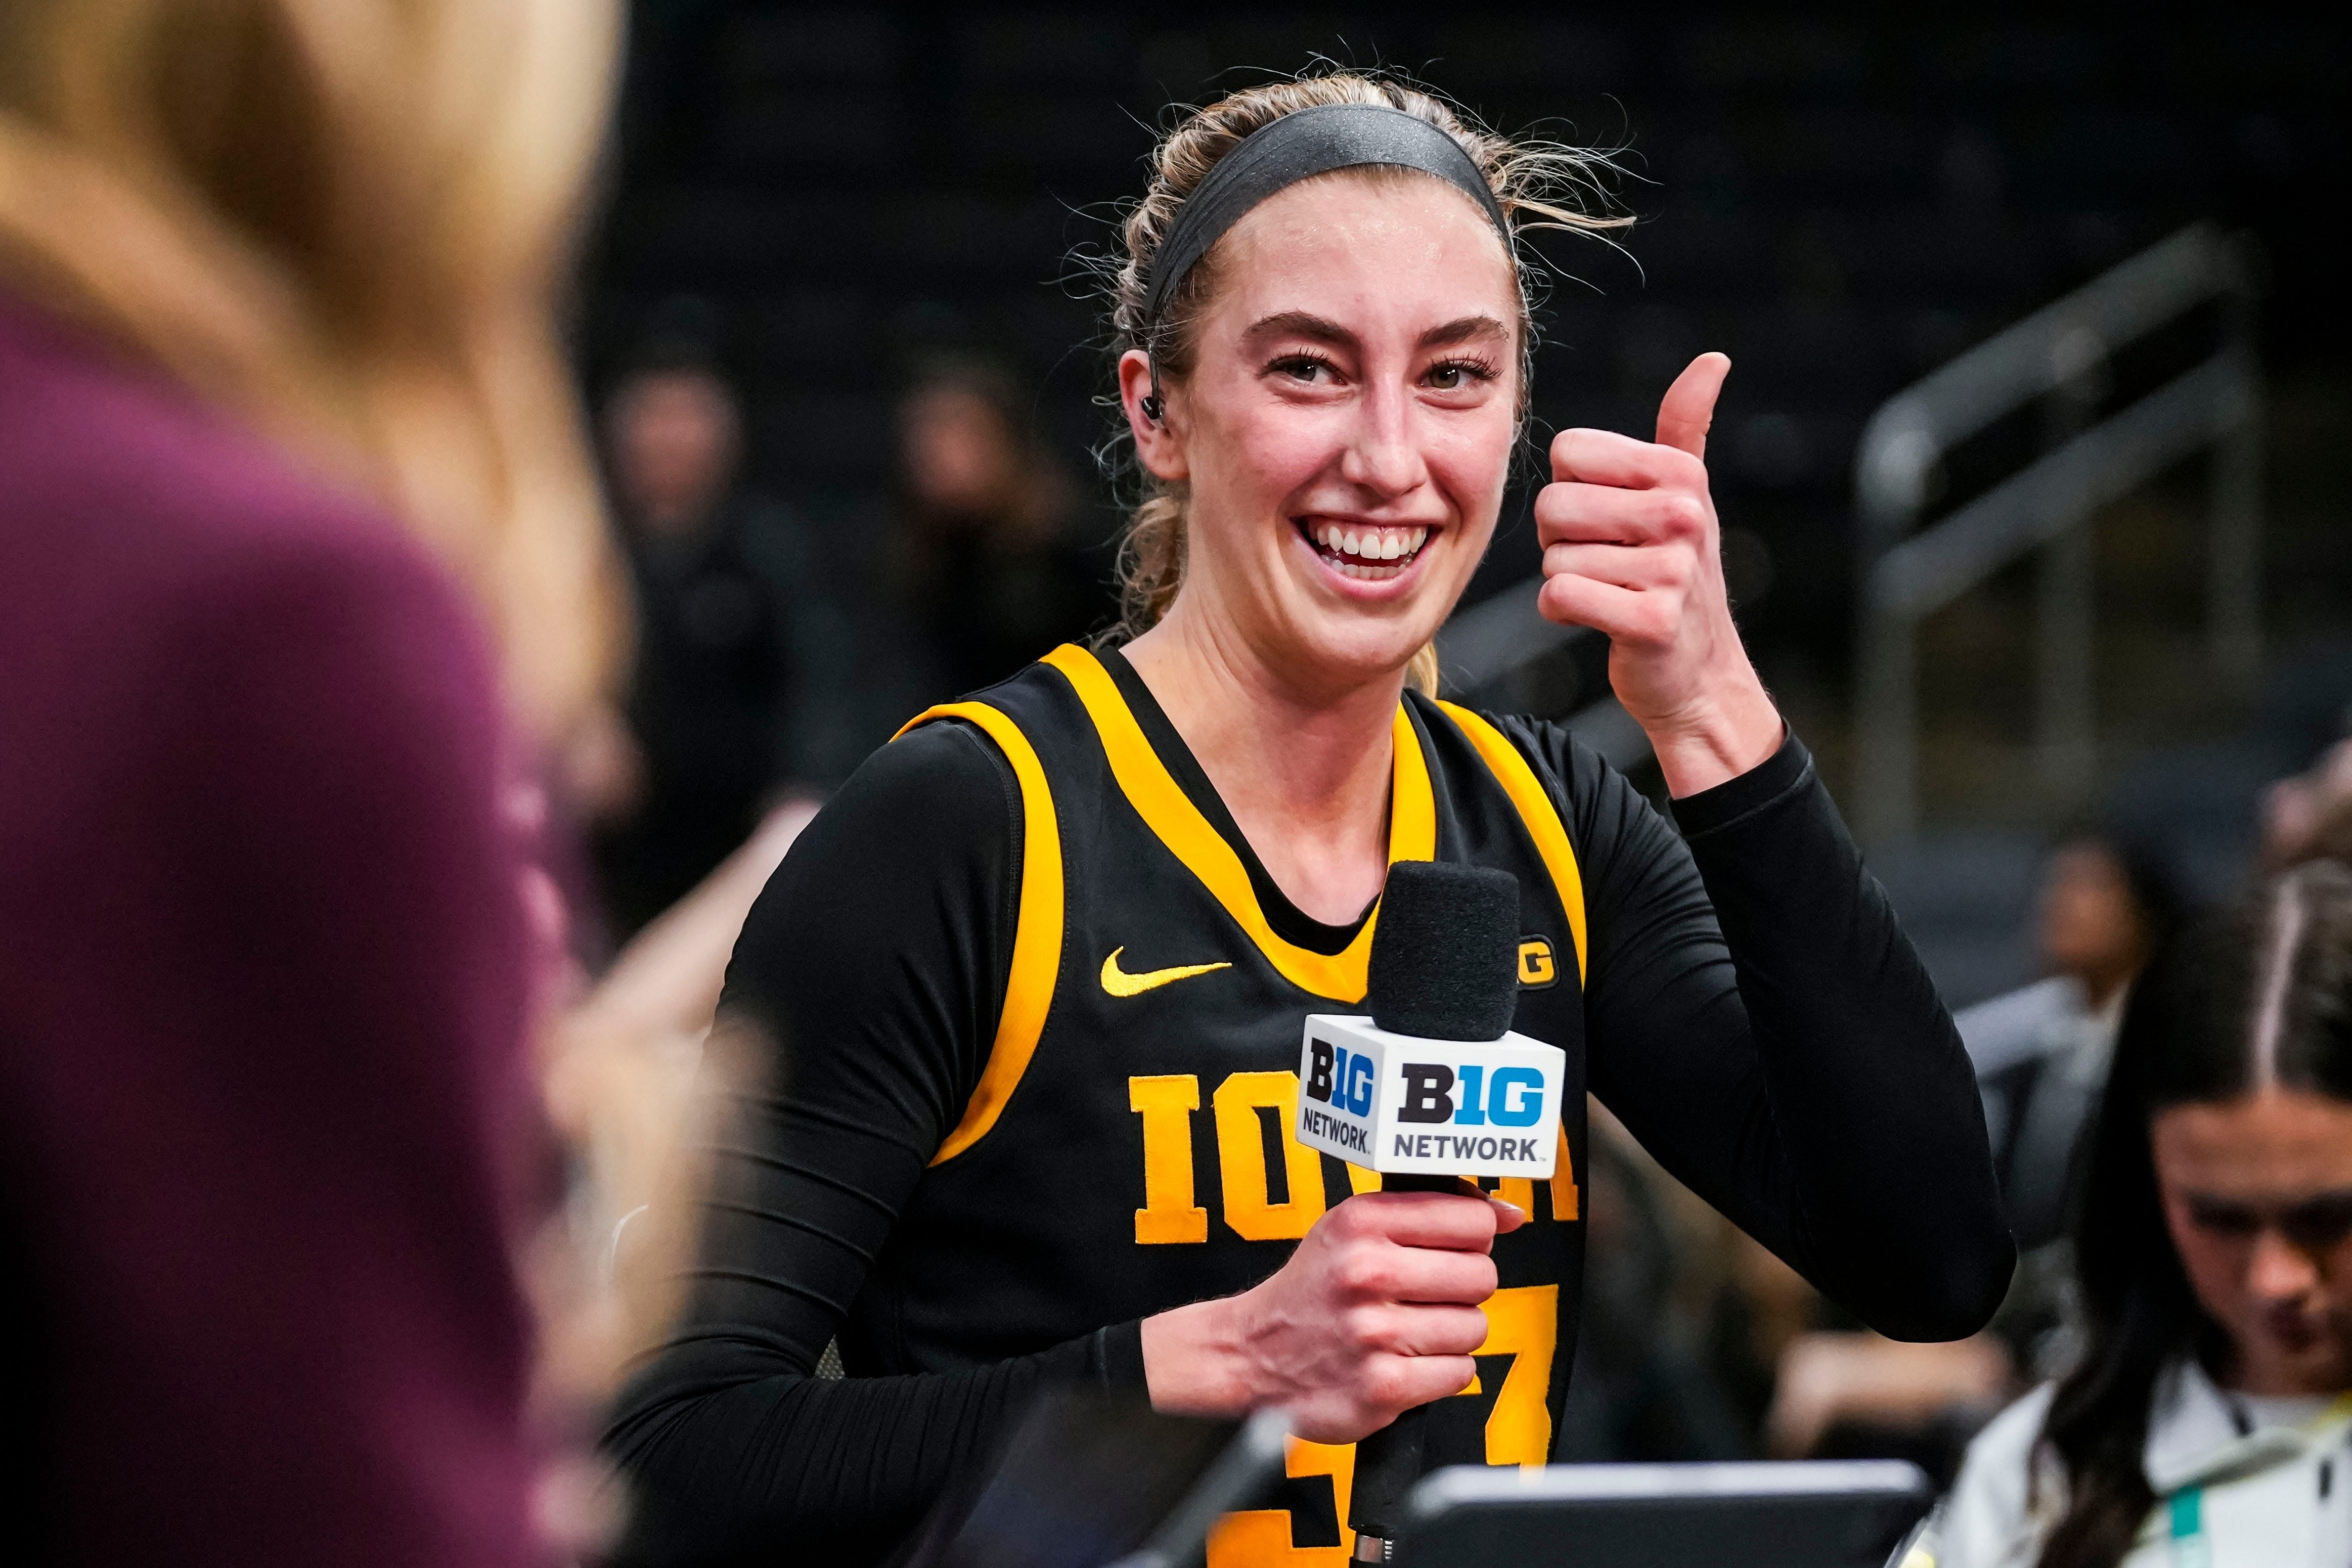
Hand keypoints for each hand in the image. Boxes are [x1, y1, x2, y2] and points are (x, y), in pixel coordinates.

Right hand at [1138, 1189, 1523, 1442]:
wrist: (1250, 1354)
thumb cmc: (1312, 1289)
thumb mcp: (1351, 1226)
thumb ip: (1429, 1211)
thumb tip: (1510, 1215)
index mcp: (1361, 1222)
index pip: (1471, 1218)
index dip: (1474, 1236)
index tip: (1458, 1247)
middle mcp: (1367, 1272)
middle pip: (1481, 1275)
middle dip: (1463, 1287)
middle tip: (1428, 1294)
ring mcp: (1375, 1333)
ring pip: (1475, 1327)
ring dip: (1452, 1332)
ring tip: (1411, 1329)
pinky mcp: (1383, 1387)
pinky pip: (1460, 1374)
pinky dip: (1440, 1372)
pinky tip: (1405, 1360)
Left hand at [1535, 352, 1782, 795]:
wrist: (1698, 672)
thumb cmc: (1674, 574)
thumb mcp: (1686, 494)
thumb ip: (1686, 426)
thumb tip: (1714, 359)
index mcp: (1680, 474)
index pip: (1569, 452)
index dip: (1573, 490)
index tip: (1610, 519)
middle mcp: (1682, 515)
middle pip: (1552, 505)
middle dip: (1562, 540)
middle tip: (1606, 562)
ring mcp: (1671, 571)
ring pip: (1553, 558)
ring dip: (1568, 580)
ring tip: (1612, 591)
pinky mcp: (1650, 622)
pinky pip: (1558, 597)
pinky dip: (1563, 612)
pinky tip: (1602, 618)